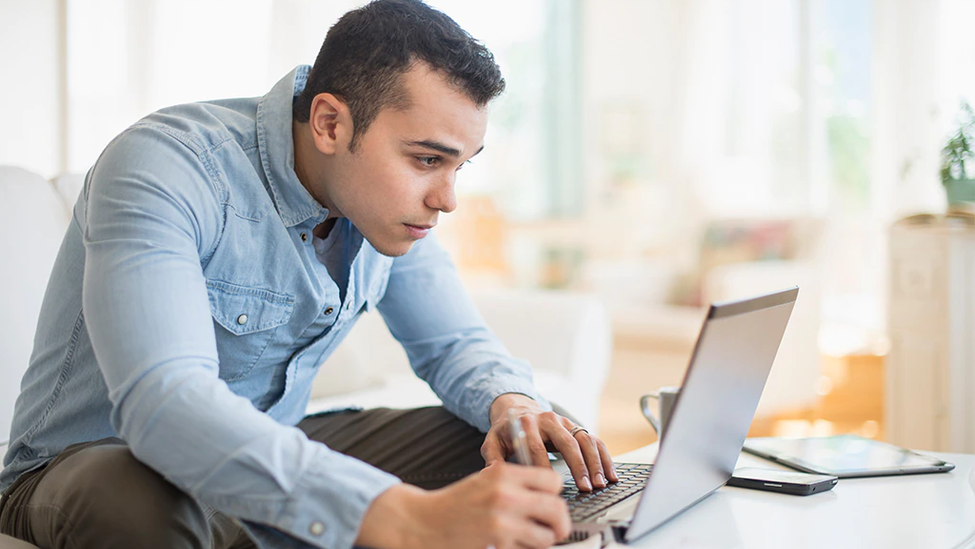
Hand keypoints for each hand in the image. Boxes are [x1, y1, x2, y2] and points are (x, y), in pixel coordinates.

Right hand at [356, 462, 570, 548]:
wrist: (423, 522)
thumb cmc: (454, 503)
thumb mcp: (484, 480)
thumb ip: (514, 483)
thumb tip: (547, 494)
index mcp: (504, 473)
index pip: (553, 481)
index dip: (555, 495)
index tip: (550, 503)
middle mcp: (506, 493)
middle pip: (557, 509)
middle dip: (560, 523)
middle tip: (556, 529)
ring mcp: (503, 519)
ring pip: (547, 535)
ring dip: (543, 540)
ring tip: (531, 540)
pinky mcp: (498, 541)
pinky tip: (513, 545)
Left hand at [482, 393, 618, 491]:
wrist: (516, 408)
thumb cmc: (505, 430)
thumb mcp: (492, 440)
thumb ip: (492, 457)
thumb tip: (495, 474)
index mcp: (526, 423)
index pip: (537, 447)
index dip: (544, 468)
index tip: (550, 488)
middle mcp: (548, 419)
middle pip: (567, 442)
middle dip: (578, 466)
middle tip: (586, 487)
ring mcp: (564, 422)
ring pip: (584, 440)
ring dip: (595, 463)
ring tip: (601, 484)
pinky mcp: (575, 426)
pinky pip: (594, 440)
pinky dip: (604, 457)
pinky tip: (610, 474)